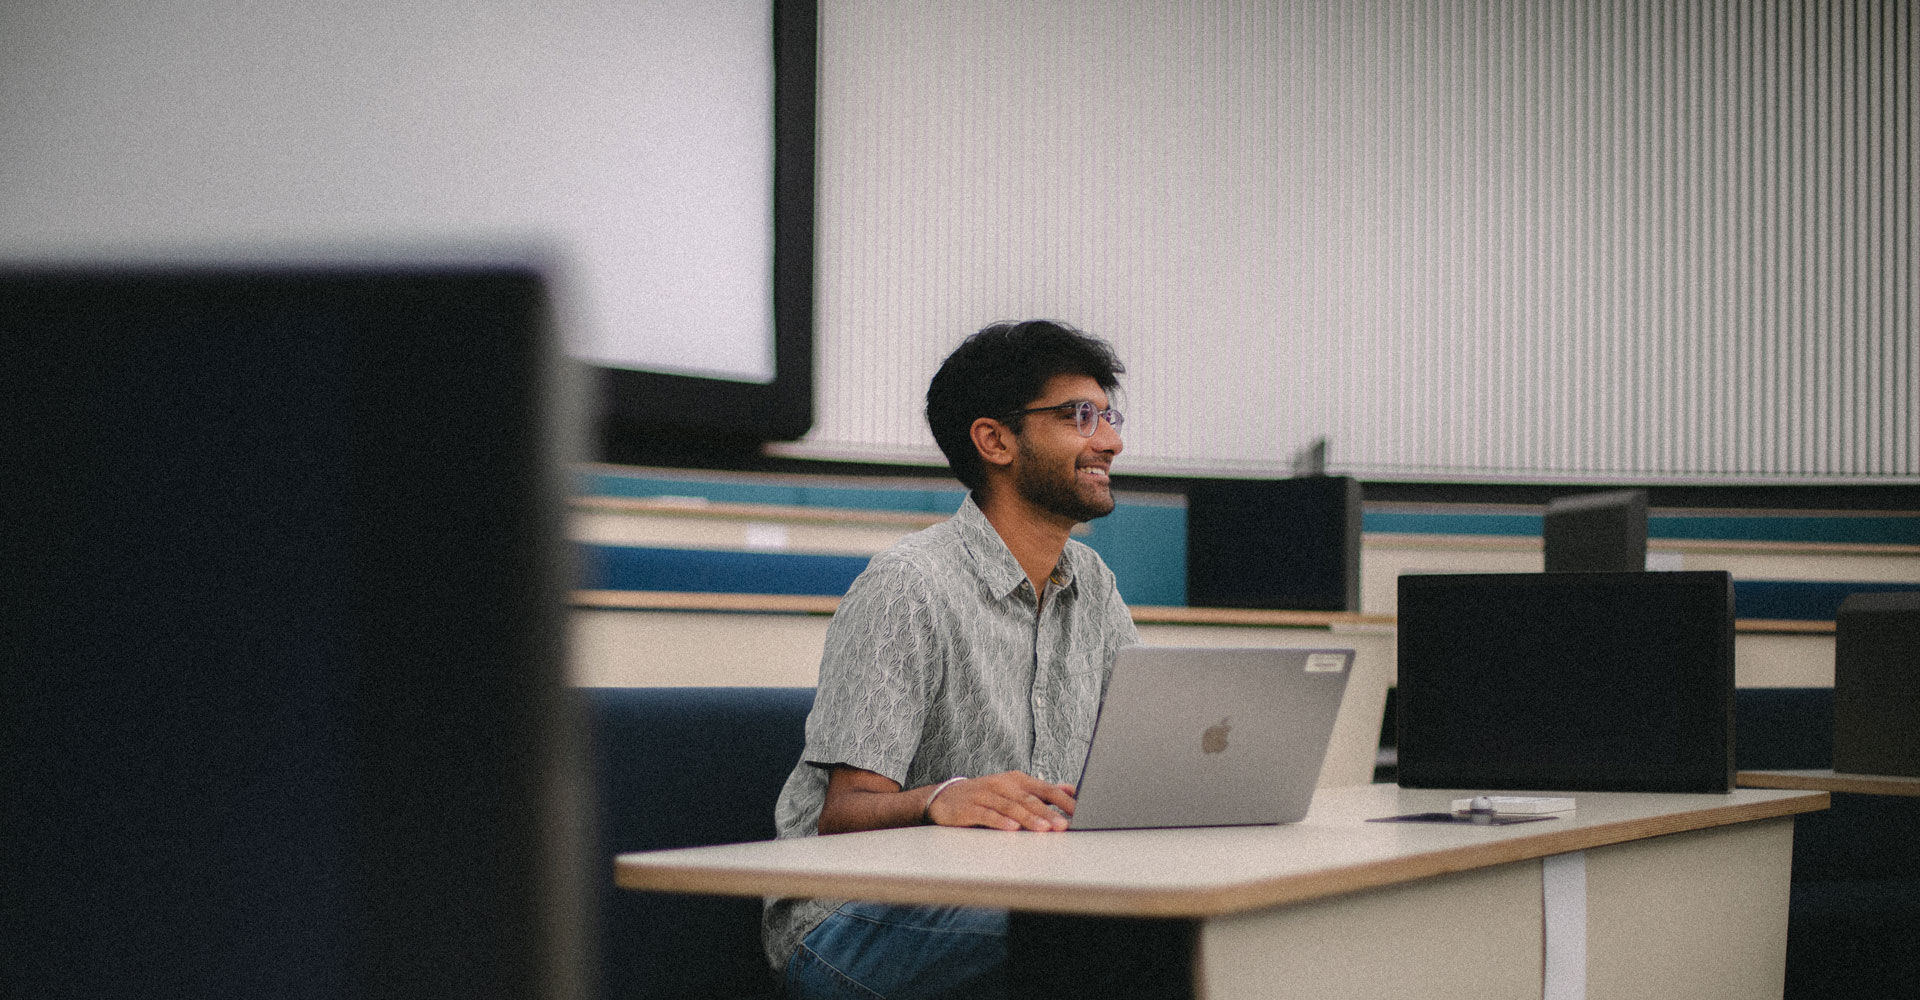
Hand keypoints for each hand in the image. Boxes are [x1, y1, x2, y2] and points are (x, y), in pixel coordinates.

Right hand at [925, 771, 1075, 831]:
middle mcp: (1003, 785)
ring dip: (1029, 818)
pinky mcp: (970, 808)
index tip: (1080, 811)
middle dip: (1048, 812)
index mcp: (1017, 780)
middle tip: (1063, 825)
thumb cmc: (987, 795)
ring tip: (1044, 829)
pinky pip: (987, 815)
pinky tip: (1012, 828)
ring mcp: (986, 795)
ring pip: (1011, 807)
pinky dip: (1001, 821)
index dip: (1063, 800)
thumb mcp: (1015, 789)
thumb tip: (1071, 789)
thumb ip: (1042, 791)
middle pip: (1029, 799)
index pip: (1045, 789)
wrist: (946, 797)